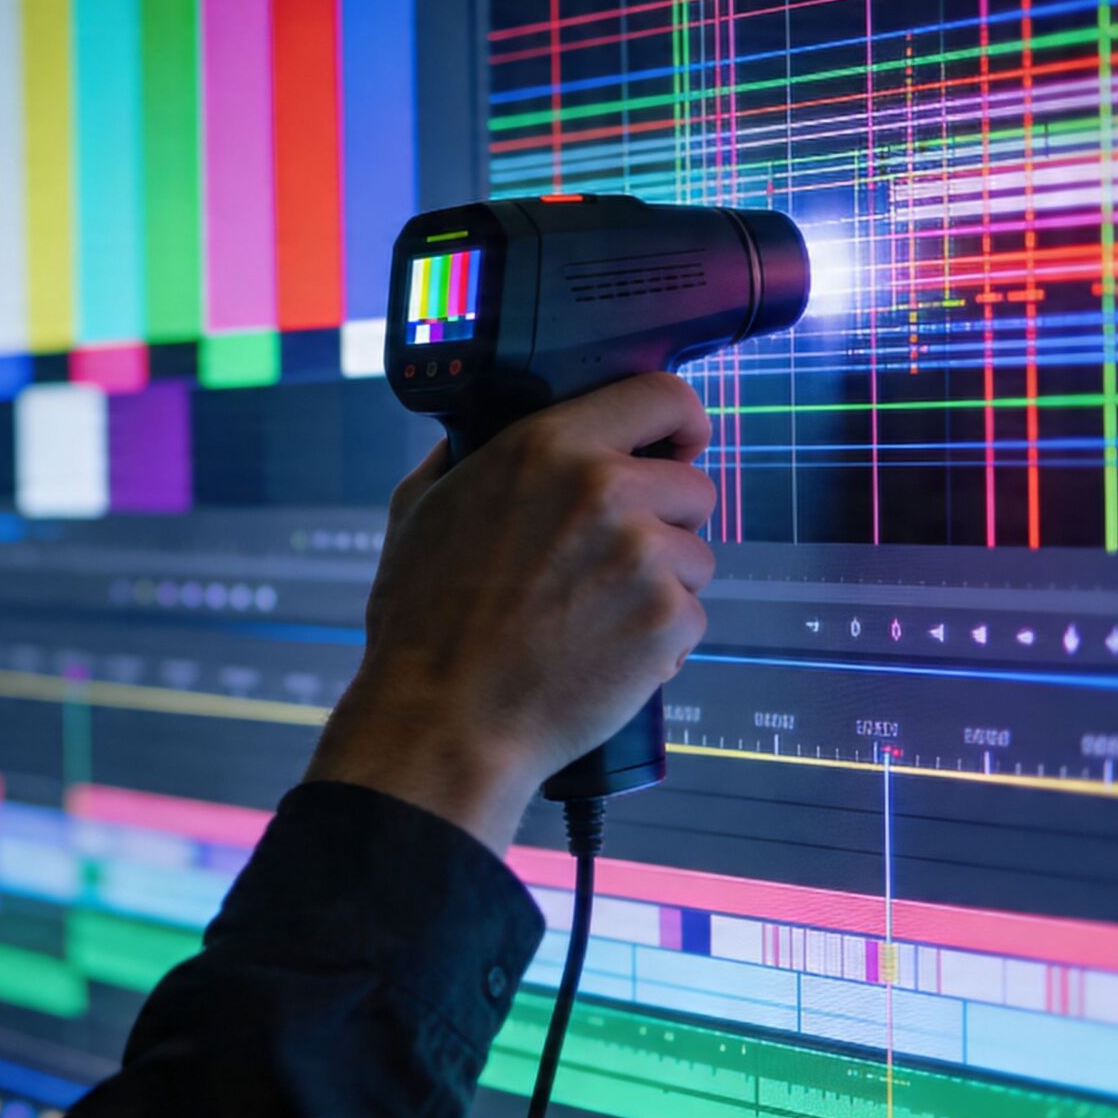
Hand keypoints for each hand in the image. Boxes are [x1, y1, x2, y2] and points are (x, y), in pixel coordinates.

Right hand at [304, 372, 716, 852]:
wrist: (445, 721)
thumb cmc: (424, 623)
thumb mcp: (420, 509)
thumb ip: (466, 456)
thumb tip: (482, 433)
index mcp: (546, 446)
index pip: (662, 396)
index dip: (680, 423)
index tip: (677, 446)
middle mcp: (604, 490)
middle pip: (694, 485)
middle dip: (665, 520)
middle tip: (612, 559)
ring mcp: (642, 557)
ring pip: (697, 556)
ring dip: (663, 582)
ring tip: (596, 614)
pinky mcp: (668, 621)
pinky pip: (691, 615)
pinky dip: (659, 639)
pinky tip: (601, 652)